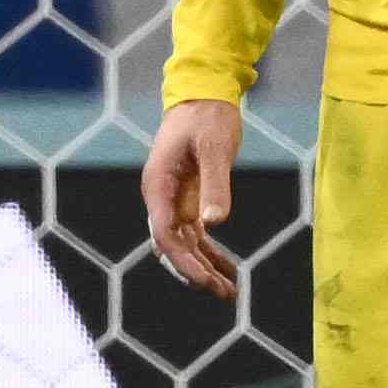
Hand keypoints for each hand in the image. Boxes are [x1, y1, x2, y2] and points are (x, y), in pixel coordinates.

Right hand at [144, 100, 246, 302]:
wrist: (204, 94)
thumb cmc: (207, 117)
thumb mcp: (215, 148)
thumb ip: (215, 184)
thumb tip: (215, 223)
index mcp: (158, 185)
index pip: (165, 234)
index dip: (183, 261)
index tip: (206, 280)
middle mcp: (161, 197)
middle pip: (172, 246)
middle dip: (195, 272)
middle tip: (224, 294)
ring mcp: (173, 200)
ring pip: (184, 245)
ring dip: (204, 267)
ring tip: (229, 291)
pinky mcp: (188, 199)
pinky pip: (196, 234)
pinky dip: (210, 252)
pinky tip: (228, 269)